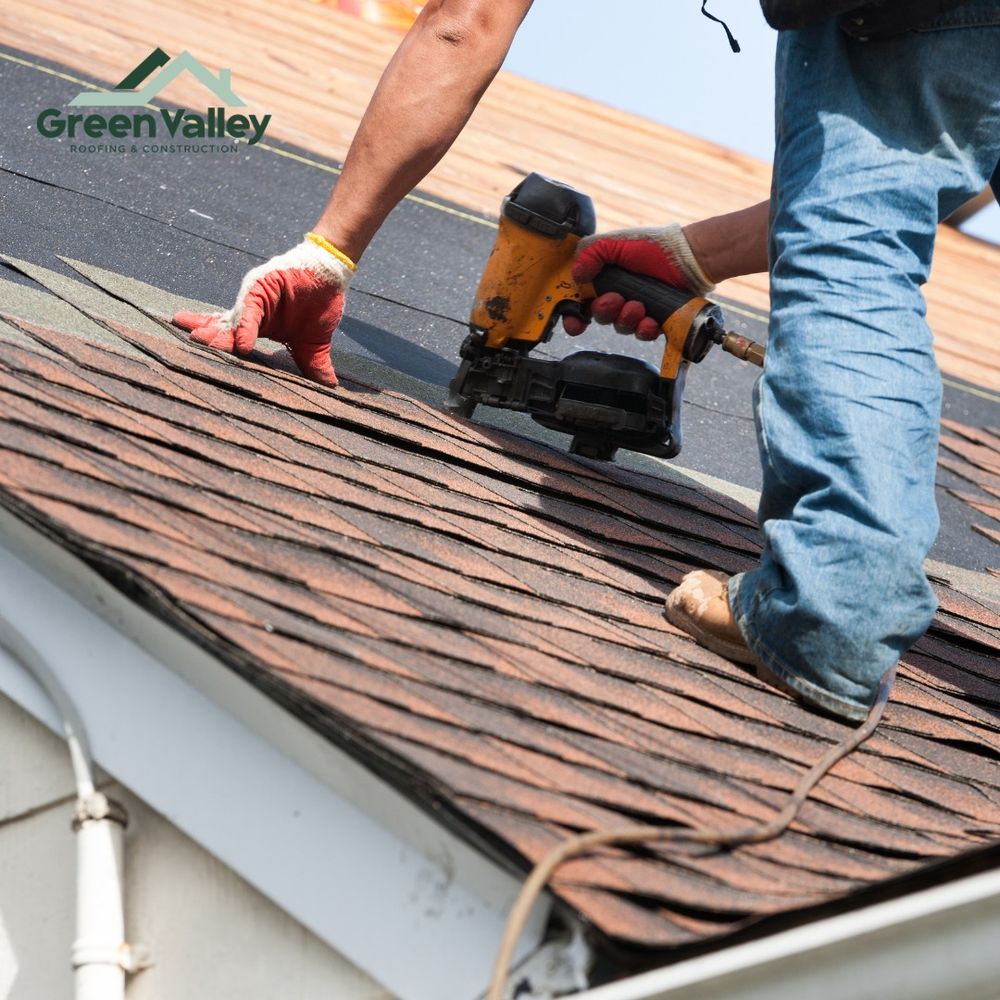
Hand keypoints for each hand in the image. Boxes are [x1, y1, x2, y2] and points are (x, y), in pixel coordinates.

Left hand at [173, 235, 354, 386]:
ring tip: (200, 342)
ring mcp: (255, 300)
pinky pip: (250, 309)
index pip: (232, 338)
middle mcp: (252, 312)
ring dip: (216, 332)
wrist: (331, 276)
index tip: (199, 359)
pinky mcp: (262, 287)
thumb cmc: (320, 304)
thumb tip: (329, 388)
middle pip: (224, 328)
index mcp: (260, 325)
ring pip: (231, 319)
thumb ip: (313, 364)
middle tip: (187, 346)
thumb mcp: (313, 343)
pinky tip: (242, 345)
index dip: (216, 346)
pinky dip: (246, 327)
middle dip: (206, 336)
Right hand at [564, 224, 713, 340]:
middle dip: (605, 311)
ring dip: (626, 319)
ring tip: (639, 306)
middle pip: (598, 316)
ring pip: (620, 327)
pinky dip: (644, 329)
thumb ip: (591, 253)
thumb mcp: (617, 243)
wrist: (689, 258)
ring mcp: (635, 309)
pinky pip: (642, 334)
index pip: (580, 301)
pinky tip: (650, 320)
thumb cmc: (654, 247)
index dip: (573, 315)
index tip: (574, 322)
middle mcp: (617, 295)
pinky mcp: (654, 320)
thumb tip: (576, 275)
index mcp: (604, 279)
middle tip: (616, 299)